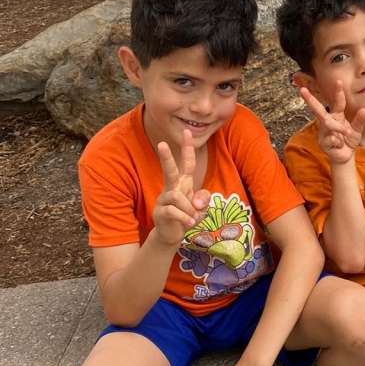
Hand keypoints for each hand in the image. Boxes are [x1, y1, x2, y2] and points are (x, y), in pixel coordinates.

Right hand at [151, 128, 207, 245]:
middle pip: (169, 170)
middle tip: (160, 143)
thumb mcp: (200, 207)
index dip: (187, 148)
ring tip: (193, 219)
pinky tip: (190, 224)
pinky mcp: (160, 212)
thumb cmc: (187, 216)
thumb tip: (197, 202)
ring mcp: (164, 199)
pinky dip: (185, 218)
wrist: (173, 234)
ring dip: (190, 210)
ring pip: (178, 197)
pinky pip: (174, 211)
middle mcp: (172, 188)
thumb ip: (204, 199)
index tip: (187, 131)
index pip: (186, 162)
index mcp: (183, 183)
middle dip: (166, 157)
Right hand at [300, 82, 364, 165]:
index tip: (339, 82)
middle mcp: (327, 122)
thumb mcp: (357, 131)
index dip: (338, 92)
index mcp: (337, 116)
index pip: (337, 102)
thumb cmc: (349, 141)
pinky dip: (339, 142)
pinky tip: (340, 145)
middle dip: (310, 100)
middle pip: (318, 109)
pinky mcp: (322, 142)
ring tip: (347, 132)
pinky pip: (331, 139)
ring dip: (338, 127)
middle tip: (302, 90)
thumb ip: (359, 121)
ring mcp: (323, 132)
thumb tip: (364, 110)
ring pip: (327, 124)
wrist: (346, 157)